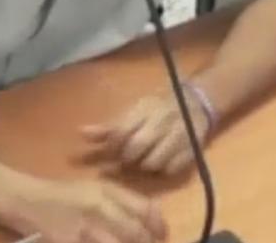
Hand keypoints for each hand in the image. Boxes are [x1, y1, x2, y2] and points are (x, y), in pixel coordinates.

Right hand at [2, 177, 167, 242]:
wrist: (24, 200)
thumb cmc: (61, 194)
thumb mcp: (94, 188)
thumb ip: (123, 199)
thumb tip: (155, 216)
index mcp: (107, 190)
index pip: (147, 210)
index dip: (159, 228)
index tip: (160, 236)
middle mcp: (100, 207)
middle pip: (138, 234)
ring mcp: (85, 228)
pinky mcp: (71, 241)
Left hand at [81, 90, 210, 176]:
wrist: (195, 104)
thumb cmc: (156, 110)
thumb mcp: (132, 113)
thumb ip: (108, 127)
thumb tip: (80, 133)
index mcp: (145, 109)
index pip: (122, 131)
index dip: (113, 146)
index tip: (112, 151)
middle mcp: (162, 120)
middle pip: (137, 148)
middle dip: (127, 159)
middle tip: (126, 161)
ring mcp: (180, 135)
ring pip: (153, 162)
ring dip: (144, 167)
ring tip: (143, 162)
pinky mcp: (192, 149)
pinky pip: (171, 170)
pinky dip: (162, 171)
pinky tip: (160, 164)